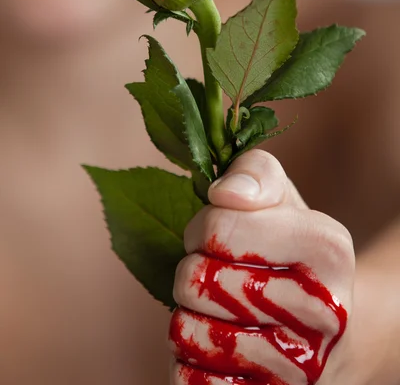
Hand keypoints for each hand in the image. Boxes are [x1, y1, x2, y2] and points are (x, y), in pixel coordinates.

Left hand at [169, 150, 354, 384]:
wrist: (335, 326)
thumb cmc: (292, 249)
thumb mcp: (283, 198)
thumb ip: (255, 174)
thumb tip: (225, 194)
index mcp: (326, 246)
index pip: (216, 228)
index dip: (200, 228)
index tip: (214, 235)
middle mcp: (322, 310)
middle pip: (194, 280)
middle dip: (192, 270)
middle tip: (215, 273)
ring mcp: (299, 366)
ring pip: (185, 332)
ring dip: (187, 315)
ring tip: (217, 309)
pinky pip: (190, 381)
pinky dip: (189, 359)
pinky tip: (217, 347)